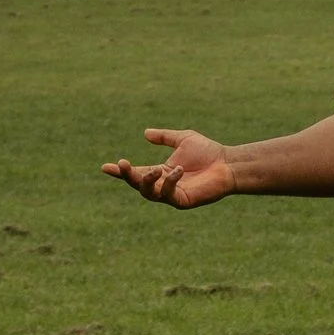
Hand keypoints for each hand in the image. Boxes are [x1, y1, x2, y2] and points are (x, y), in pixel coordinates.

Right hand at [103, 128, 235, 208]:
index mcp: (160, 171)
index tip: (105, 166)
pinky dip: (170, 182)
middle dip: (128, 176)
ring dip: (148, 180)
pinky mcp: (183, 201)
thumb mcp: (183, 139)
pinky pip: (168, 194)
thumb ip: (165, 137)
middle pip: (137, 184)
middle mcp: (163, 184)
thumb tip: (145, 133)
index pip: (136, 172)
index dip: (121, 171)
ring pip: (149, 193)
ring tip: (155, 168)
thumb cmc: (208, 152)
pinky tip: (178, 170)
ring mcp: (172, 195)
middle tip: (123, 164)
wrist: (228, 163)